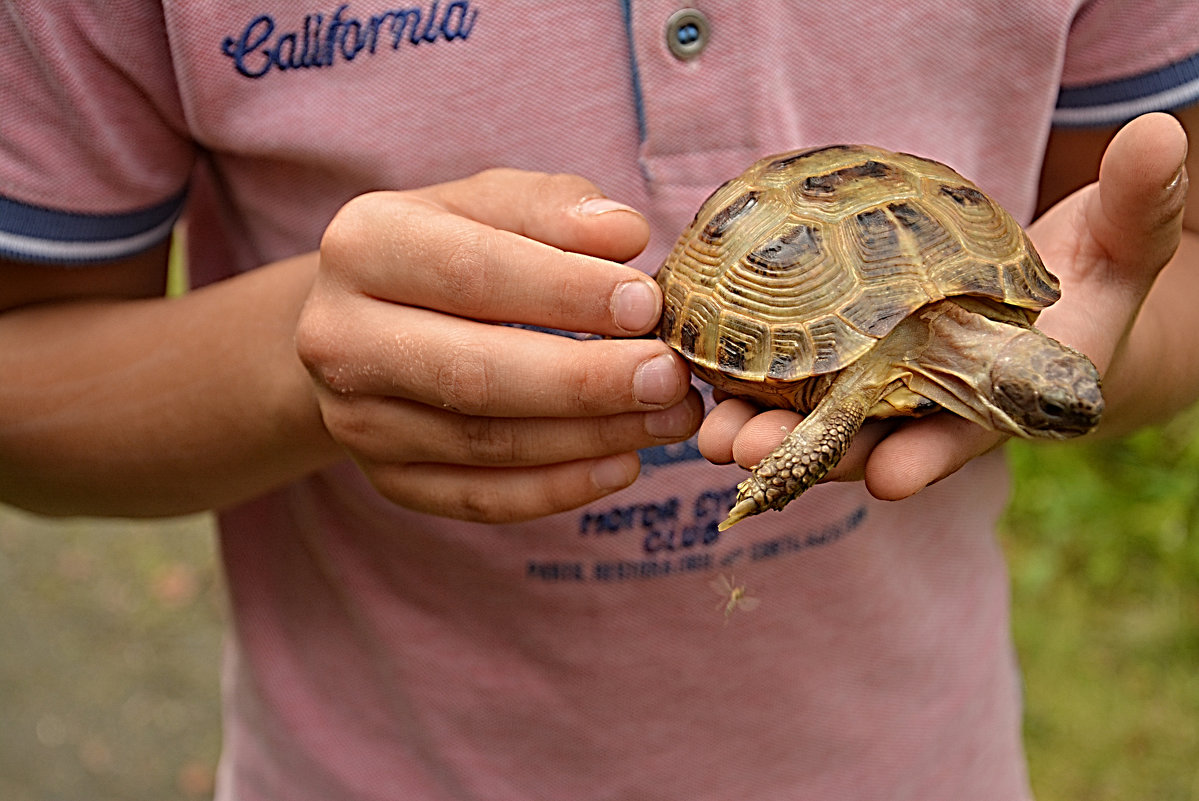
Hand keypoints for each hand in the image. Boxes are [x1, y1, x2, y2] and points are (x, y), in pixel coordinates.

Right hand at [296, 170, 700, 521]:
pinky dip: (558, 489)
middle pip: (474, 372)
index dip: (567, 293)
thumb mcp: (491, 204)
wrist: (365, 322)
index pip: (474, 273)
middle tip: (670, 378)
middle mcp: (339, 337)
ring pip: (485, 443)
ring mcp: (355, 420)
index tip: (648, 305)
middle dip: (586, 380)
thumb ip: (554, 208)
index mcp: (362, 245)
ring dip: (591, 437)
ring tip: (670, 418)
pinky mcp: (386, 479)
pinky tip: (623, 464)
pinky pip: (479, 498)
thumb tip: (625, 234)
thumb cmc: (449, 250)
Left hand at [698, 112, 1189, 499]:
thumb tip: (1158, 139)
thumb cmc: (1093, 277)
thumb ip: (1138, 208)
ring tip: (708, 435)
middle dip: (811, 453)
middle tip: (747, 454)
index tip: (889, 479)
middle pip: (872, 438)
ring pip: (821, 418)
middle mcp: (939, 401)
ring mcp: (892, 385)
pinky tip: (702, 379)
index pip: (969, 432)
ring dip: (764, 427)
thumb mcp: (1124, 245)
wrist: (1047, 298)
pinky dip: (752, 382)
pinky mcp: (855, 358)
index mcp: (1006, 395)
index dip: (931, 455)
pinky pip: (798, 376)